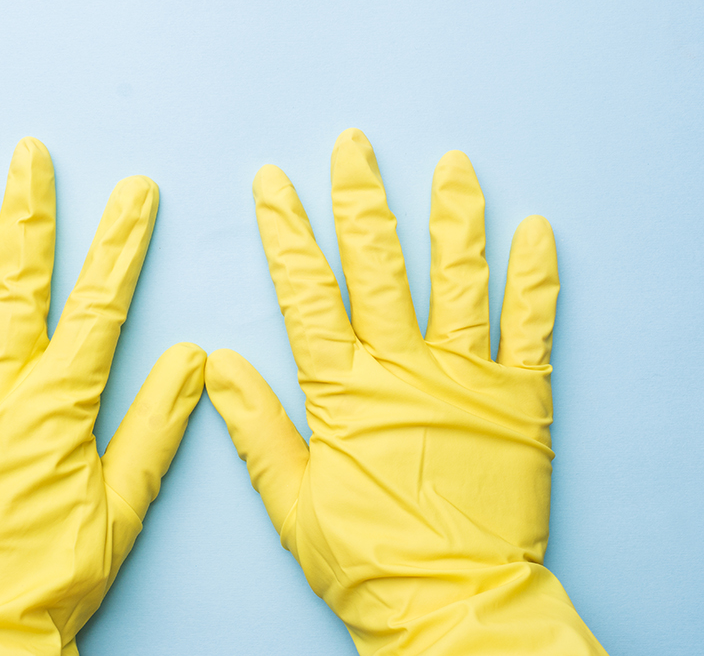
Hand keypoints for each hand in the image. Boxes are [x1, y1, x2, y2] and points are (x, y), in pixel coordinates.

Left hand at [0, 138, 204, 654]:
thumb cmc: (51, 571)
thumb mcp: (123, 505)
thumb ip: (158, 426)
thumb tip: (194, 360)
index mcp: (59, 402)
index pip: (101, 302)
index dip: (122, 242)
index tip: (135, 193)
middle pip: (20, 278)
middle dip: (32, 212)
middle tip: (34, 156)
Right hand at [205, 129, 606, 654]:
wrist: (453, 605)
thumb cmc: (369, 560)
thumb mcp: (292, 503)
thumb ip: (256, 427)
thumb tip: (216, 364)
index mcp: (343, 393)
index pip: (306, 293)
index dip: (287, 233)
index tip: (274, 184)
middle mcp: (404, 370)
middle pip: (379, 266)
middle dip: (361, 201)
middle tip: (354, 147)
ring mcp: (465, 379)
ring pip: (457, 280)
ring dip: (453, 218)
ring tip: (452, 167)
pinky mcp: (518, 401)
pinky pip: (529, 328)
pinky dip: (535, 279)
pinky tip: (536, 232)